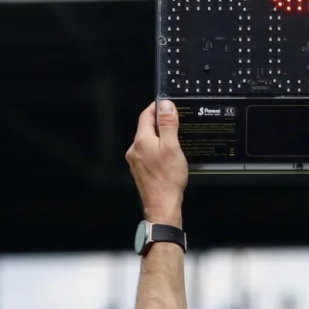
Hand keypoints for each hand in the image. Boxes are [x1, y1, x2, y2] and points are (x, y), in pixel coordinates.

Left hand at [126, 100, 187, 225]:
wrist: (162, 204)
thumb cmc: (168, 179)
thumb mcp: (172, 147)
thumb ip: (168, 125)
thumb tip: (165, 106)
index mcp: (141, 140)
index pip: (146, 115)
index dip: (156, 107)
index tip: (166, 104)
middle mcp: (135, 149)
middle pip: (145, 128)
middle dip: (158, 122)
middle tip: (173, 120)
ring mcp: (135, 161)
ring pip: (146, 141)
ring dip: (158, 136)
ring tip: (173, 138)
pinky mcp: (140, 170)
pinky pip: (147, 153)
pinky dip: (156, 149)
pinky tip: (167, 156)